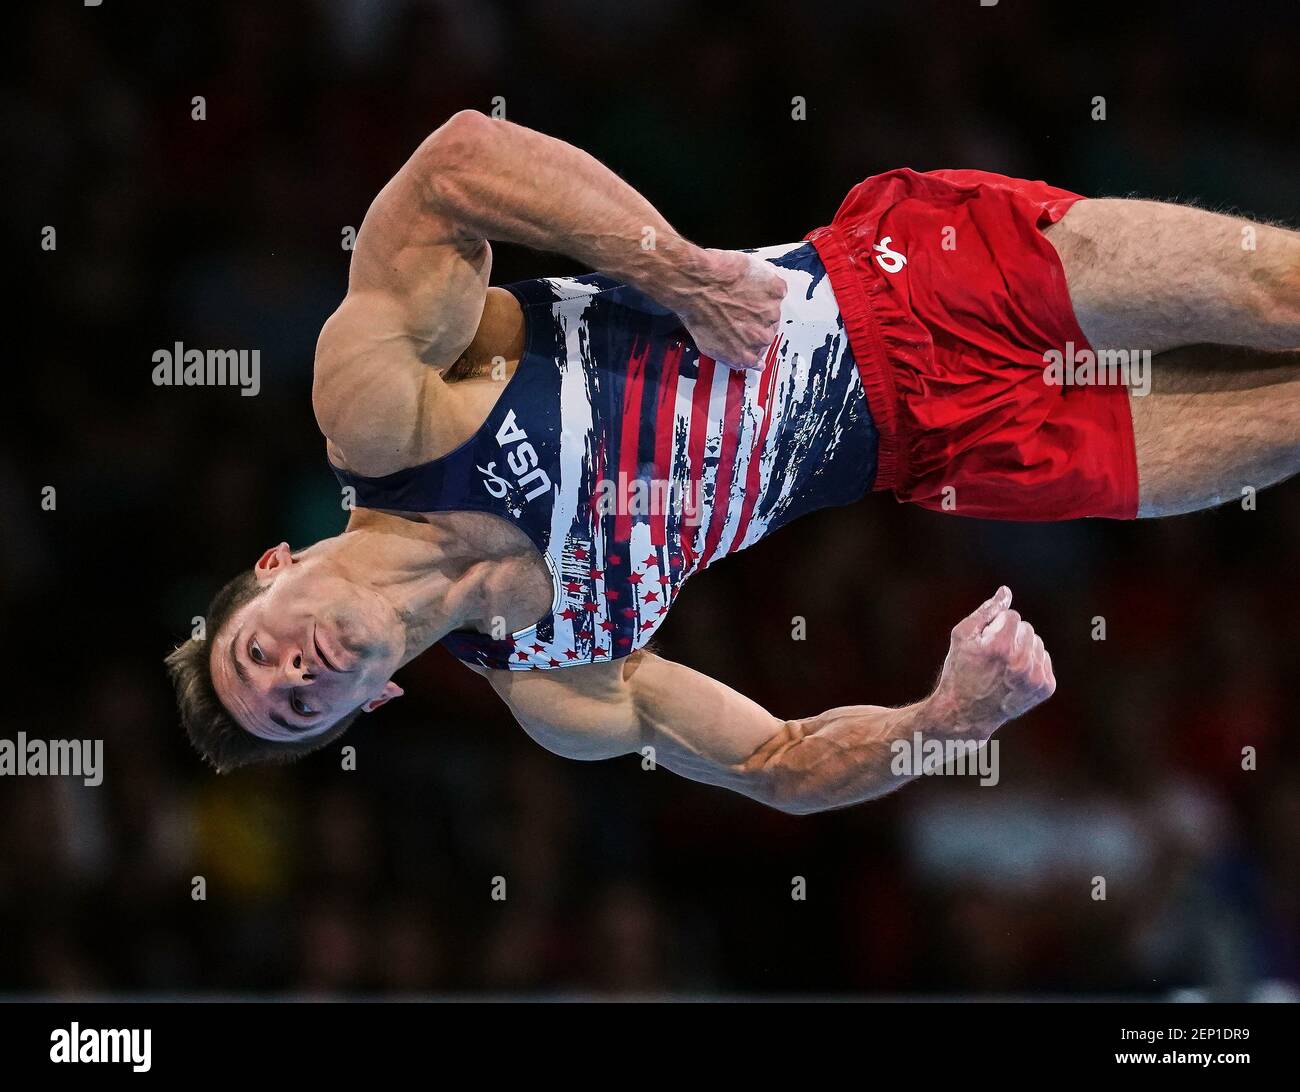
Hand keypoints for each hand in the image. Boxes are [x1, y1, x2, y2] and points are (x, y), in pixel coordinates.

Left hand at [677, 249, 786, 370]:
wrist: (699, 284)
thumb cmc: (698, 313)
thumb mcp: (708, 345)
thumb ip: (732, 356)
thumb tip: (746, 362)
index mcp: (746, 355)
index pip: (758, 353)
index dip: (751, 338)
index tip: (745, 329)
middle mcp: (762, 338)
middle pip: (768, 331)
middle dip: (756, 321)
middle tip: (739, 308)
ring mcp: (771, 314)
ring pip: (772, 310)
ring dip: (760, 303)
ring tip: (740, 294)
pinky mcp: (776, 292)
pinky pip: (778, 290)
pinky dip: (767, 285)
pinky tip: (749, 282)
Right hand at [930, 586, 1056, 737]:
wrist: (966, 713)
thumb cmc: (959, 670)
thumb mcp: (962, 636)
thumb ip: (986, 611)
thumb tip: (1006, 592)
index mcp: (1001, 647)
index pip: (1012, 616)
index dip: (995, 626)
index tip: (985, 642)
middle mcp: (1022, 663)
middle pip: (1027, 628)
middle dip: (1010, 636)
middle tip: (992, 657)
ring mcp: (1036, 677)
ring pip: (1037, 643)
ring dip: (1022, 649)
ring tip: (1003, 667)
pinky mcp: (1046, 687)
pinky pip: (1044, 660)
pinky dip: (1031, 664)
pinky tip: (1013, 677)